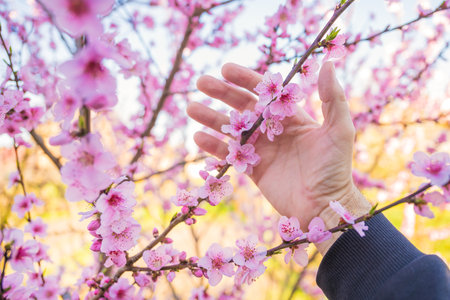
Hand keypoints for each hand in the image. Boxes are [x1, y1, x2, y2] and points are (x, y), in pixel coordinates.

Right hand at [188, 62, 365, 235]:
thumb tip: (328, 63)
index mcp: (290, 117)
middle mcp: (272, 130)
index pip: (264, 92)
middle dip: (221, 93)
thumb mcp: (339, 130)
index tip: (226, 68)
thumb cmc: (335, 168)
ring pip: (230, 129)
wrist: (324, 206)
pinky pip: (229, 155)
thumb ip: (333, 98)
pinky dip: (213, 147)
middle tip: (201, 82)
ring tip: (191, 108)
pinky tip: (198, 137)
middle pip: (241, 107)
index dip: (245, 79)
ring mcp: (260, 150)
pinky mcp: (252, 169)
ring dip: (210, 118)